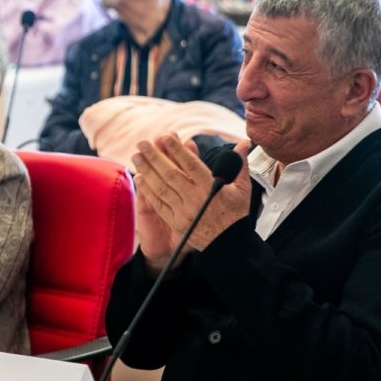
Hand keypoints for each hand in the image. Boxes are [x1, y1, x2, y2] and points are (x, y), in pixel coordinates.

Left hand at [132, 137, 252, 257]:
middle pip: (171, 174)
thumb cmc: (235, 214)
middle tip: (142, 143)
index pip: (191, 164)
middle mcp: (195, 198)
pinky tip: (140, 178)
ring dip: (147, 170)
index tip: (165, 136)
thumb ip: (240, 164)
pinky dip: (148, 190)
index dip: (177, 150)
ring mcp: (183, 211)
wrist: (228, 244)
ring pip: (161, 187)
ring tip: (136, 156)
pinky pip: (159, 204)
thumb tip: (243, 143)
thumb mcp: (242, 189)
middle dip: (155, 156)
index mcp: (211, 188)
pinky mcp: (175, 221)